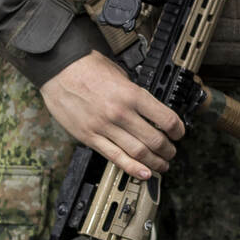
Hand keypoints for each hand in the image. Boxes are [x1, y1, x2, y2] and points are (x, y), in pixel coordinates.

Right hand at [41, 50, 183, 179]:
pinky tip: (144, 173)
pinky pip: (114, 157)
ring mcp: (104, 127)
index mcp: (132, 94)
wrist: (59, 69)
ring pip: (137, 152)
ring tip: (162, 165)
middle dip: (168, 150)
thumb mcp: (121, 75)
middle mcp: (121, 113)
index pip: (166, 119)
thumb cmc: (88, 67)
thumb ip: (136, 94)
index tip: (179, 133)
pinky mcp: (89, 137)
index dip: (178, 130)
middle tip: (172, 152)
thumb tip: (151, 110)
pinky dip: (132, 168)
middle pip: (154, 140)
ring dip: (154, 162)